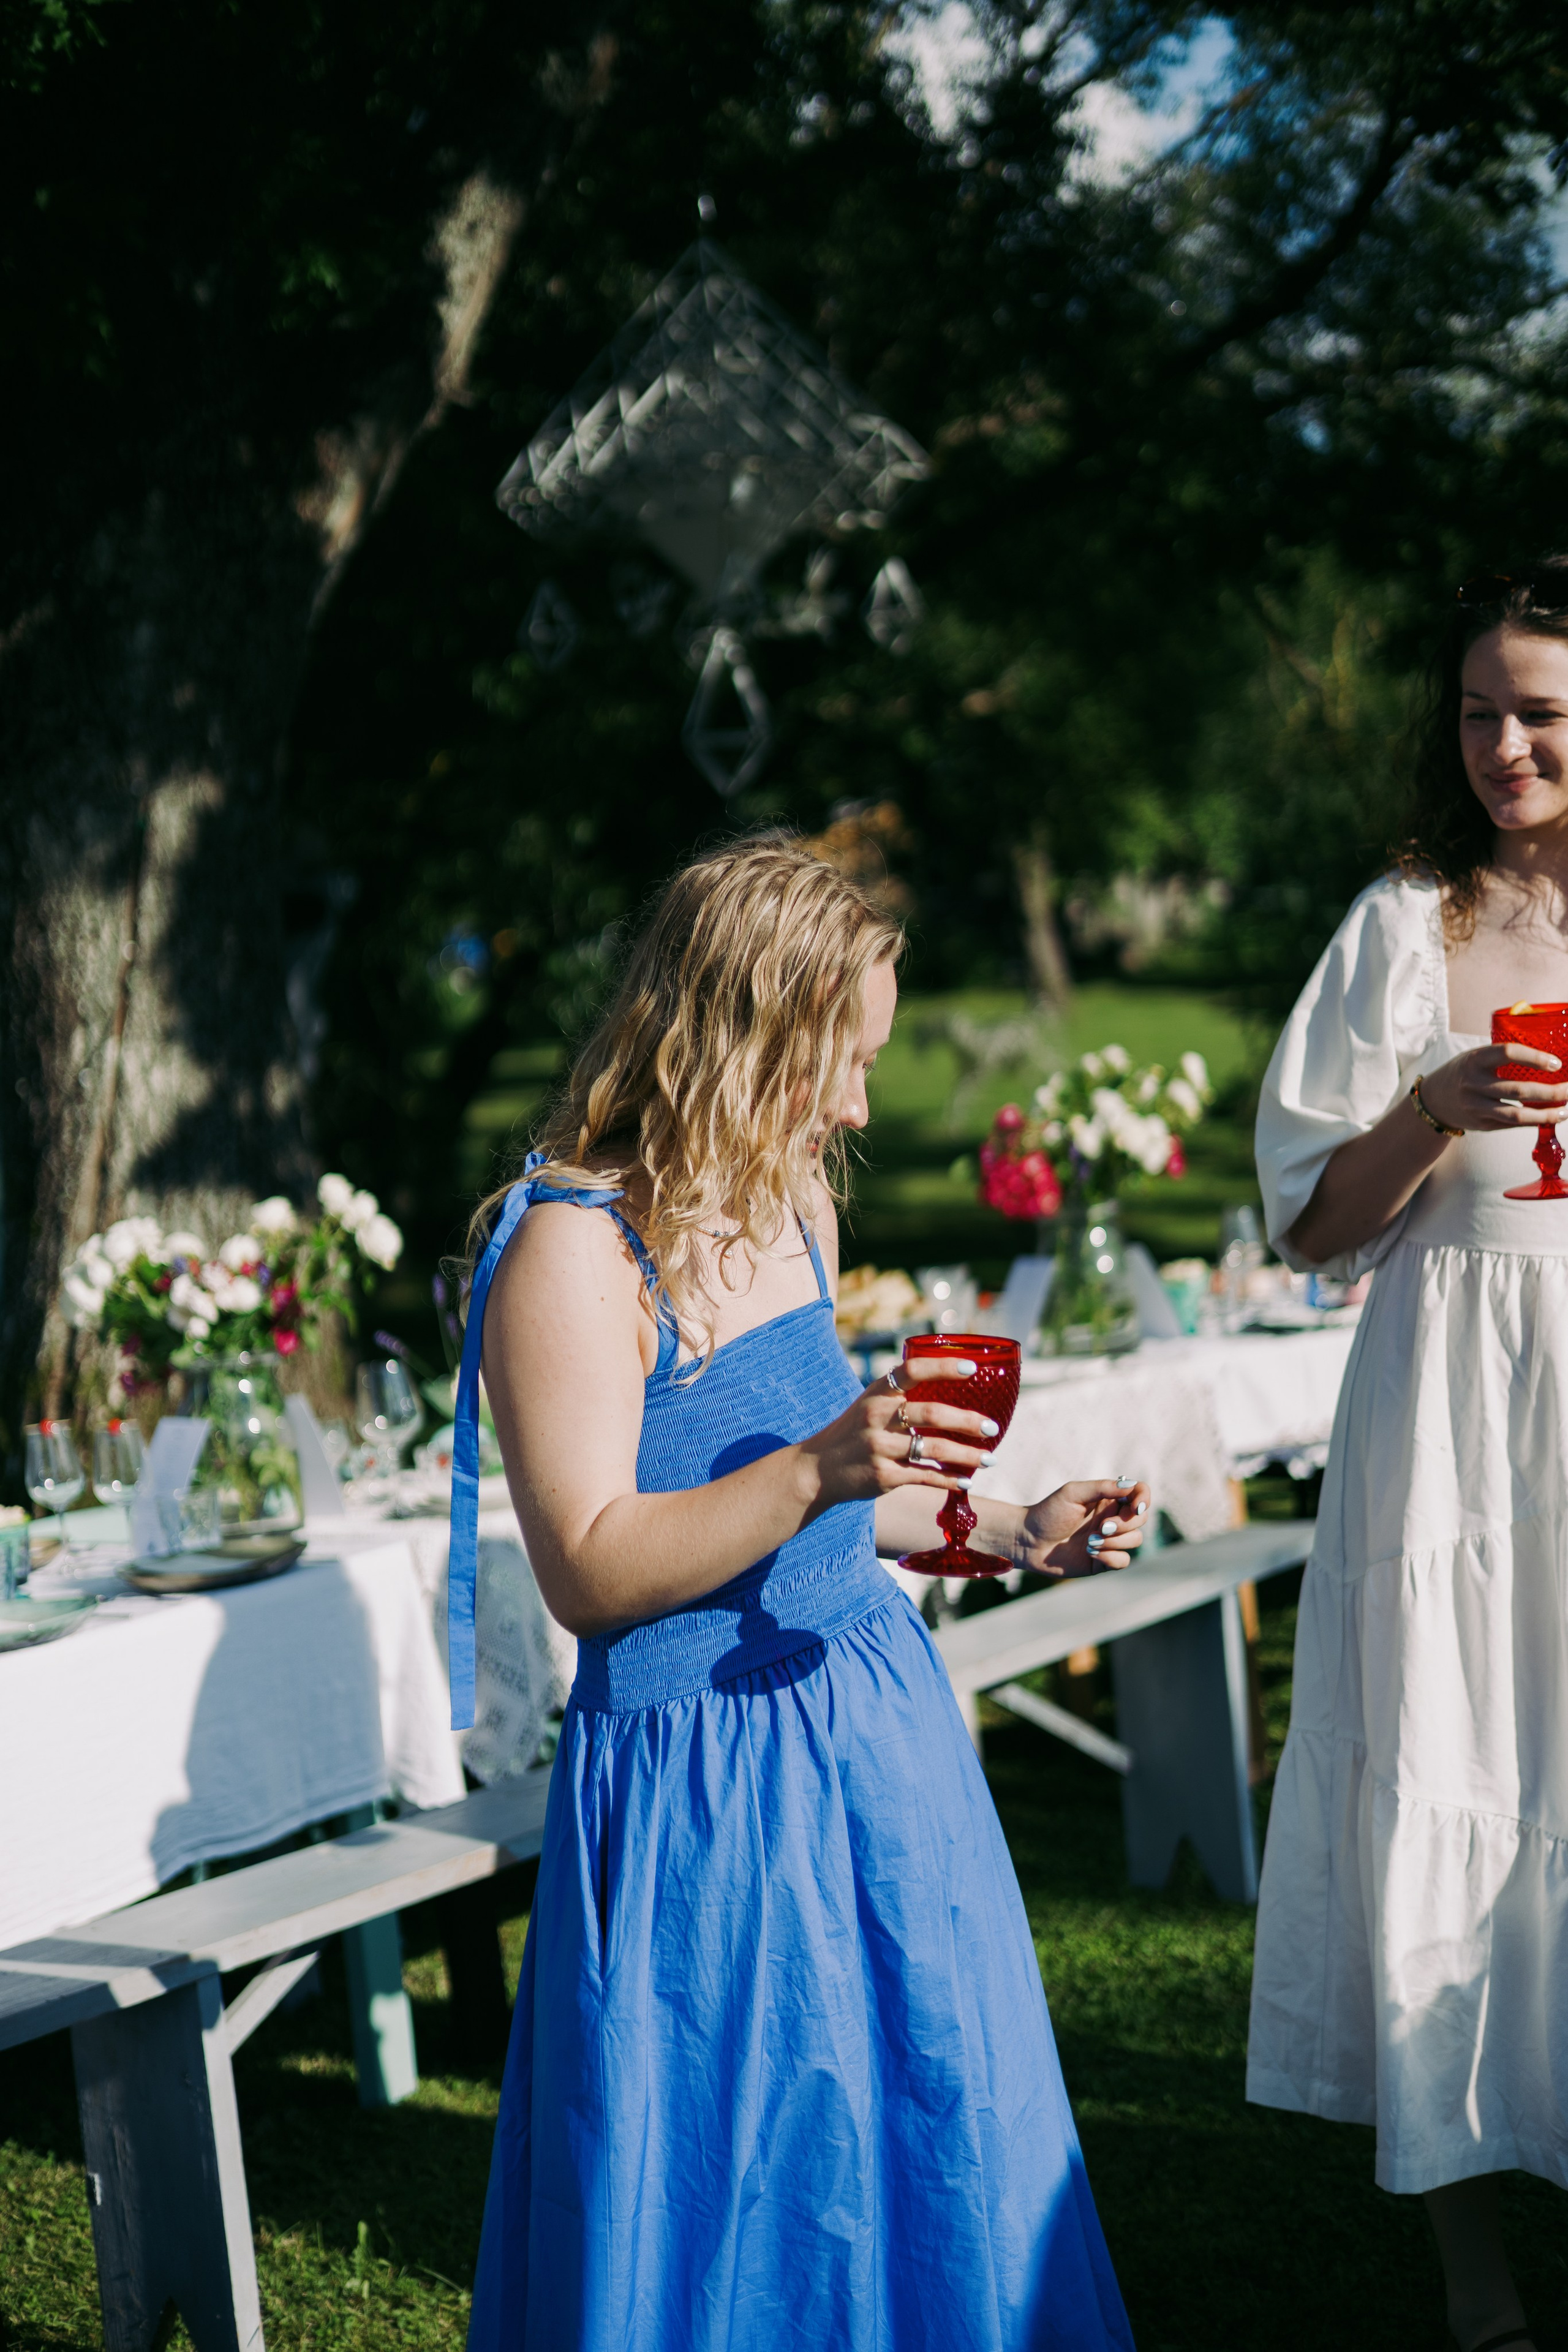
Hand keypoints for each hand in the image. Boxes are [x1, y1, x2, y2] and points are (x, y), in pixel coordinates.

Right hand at [801, 1359, 999, 1508]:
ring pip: (933, 1449)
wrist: (818, 1469)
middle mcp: (877, 1417)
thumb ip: (901, 1397)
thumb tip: (948, 1388)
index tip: (973, 1369)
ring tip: (990, 1459)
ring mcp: (879, 1447)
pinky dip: (949, 1480)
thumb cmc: (853, 1433)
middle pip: (930, 1413)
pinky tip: (967, 1481)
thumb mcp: (869, 1405)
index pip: (913, 1370)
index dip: (944, 1367)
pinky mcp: (883, 1475)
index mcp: (878, 1393)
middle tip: (992, 1427)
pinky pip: (925, 1476)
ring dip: (967, 1455)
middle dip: (967, 1421)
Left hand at [1015, 1477, 1151, 1578]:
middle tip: (1101, 1527)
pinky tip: (1090, 1553)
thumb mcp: (1072, 1493)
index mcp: (1107, 1499)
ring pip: (1135, 1540)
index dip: (1144, 1498)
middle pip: (1140, 1519)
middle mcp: (1112, 1518)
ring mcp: (1110, 1540)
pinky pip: (1124, 1560)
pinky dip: (1111, 1557)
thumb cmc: (1048, 1513)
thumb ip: (1102, 1488)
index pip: (1139, 1493)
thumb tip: (1130, 1487)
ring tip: (1090, 1541)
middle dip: (1125, 1524)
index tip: (1135, 1506)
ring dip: (1115, 1541)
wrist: (1028, 1541)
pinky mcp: (1104, 1560)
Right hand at [1419, 1043, 1567, 1131]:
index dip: (1535, 1058)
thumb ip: (1502, 1056)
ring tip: (1565, 1110)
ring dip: (1546, 1114)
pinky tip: (1548, 1116)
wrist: (1434, 1100)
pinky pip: (1512, 1124)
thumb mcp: (1475, 1056)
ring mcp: (1476, 1107)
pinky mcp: (1481, 1124)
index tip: (1556, 1064)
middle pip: (1518, 1090)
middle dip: (1551, 1092)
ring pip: (1517, 1115)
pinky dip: (1534, 1121)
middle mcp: (1473, 1084)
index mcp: (1474, 1060)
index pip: (1508, 1053)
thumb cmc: (1463, 1072)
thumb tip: (1545, 1057)